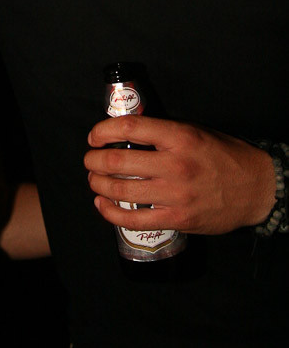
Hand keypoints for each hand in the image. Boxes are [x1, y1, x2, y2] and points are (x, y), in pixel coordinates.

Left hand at [84, 116, 276, 234]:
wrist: (256, 188)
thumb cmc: (224, 155)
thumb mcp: (196, 131)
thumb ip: (163, 132)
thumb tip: (124, 133)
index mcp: (180, 137)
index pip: (130, 127)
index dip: (103, 130)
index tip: (94, 136)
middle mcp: (176, 165)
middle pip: (118, 162)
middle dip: (94, 160)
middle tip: (90, 160)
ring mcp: (176, 194)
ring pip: (121, 191)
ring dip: (98, 184)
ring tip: (94, 180)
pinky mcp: (177, 219)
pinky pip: (134, 220)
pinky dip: (111, 213)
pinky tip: (102, 205)